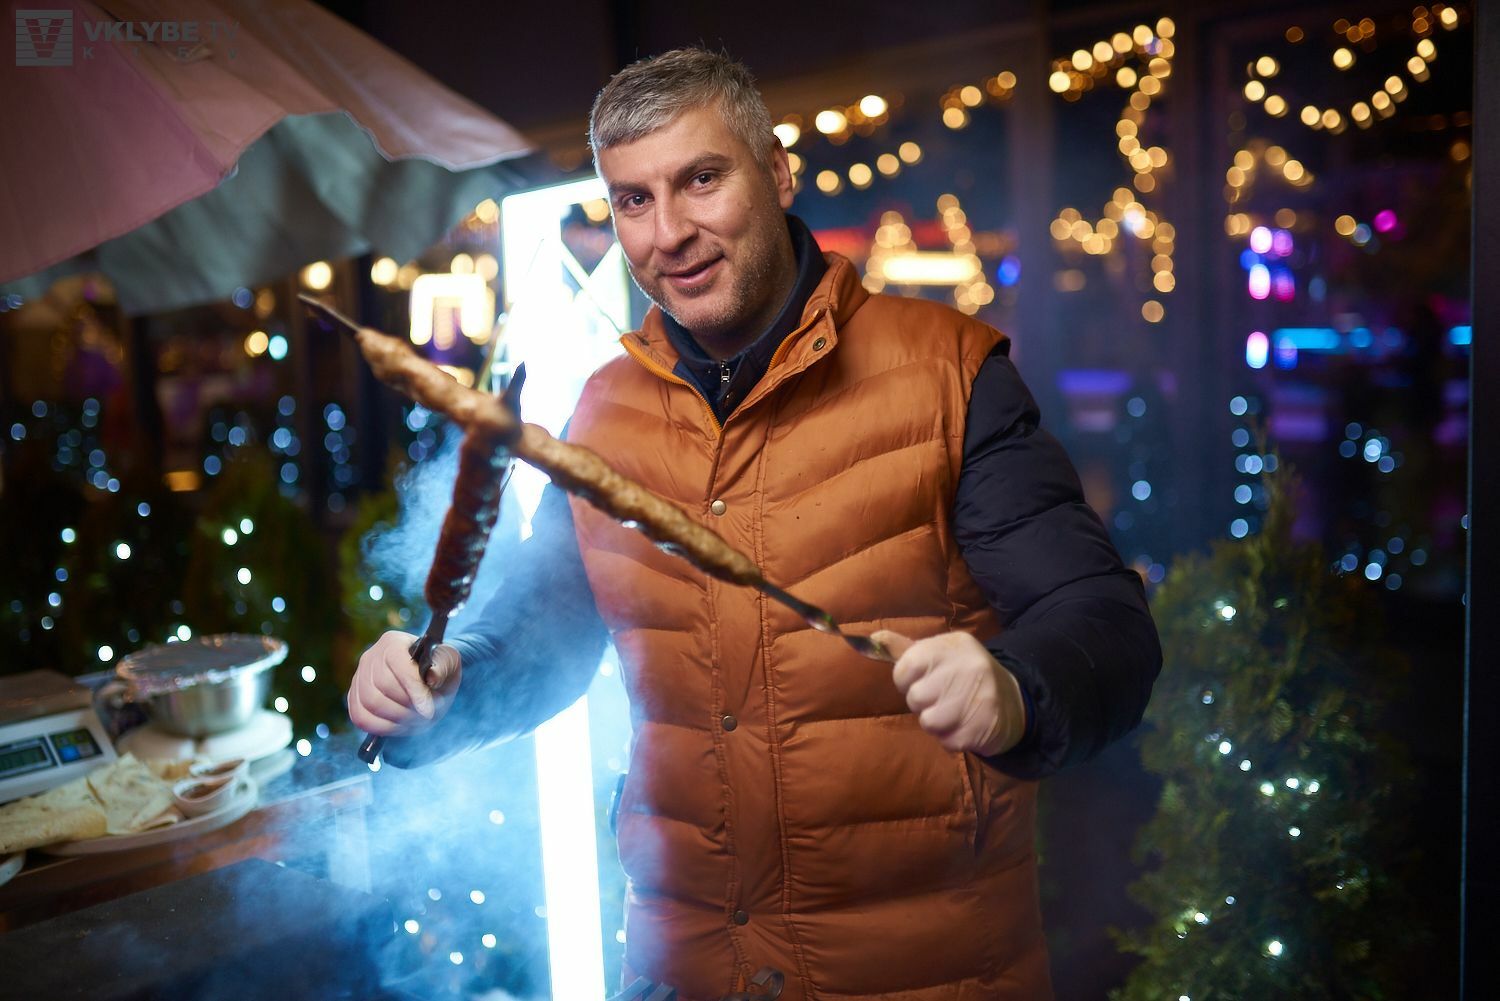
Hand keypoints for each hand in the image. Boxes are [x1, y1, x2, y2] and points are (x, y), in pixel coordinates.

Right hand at [347, 630, 461, 735]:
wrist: (427, 679)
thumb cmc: (438, 668)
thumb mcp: (449, 662)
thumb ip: (443, 666)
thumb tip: (432, 677)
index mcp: (394, 642)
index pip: (400, 667)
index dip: (415, 691)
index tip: (429, 710)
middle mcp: (371, 656)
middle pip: (383, 687)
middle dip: (408, 707)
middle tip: (427, 714)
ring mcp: (359, 677)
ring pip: (370, 704)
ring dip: (397, 719)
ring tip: (416, 719)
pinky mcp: (354, 697)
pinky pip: (360, 717)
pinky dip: (382, 727)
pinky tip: (399, 725)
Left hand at [873, 630, 1026, 756]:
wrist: (1013, 702)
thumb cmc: (962, 675)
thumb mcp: (938, 654)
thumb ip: (904, 649)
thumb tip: (872, 638)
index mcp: (953, 645)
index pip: (906, 667)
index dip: (906, 680)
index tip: (921, 680)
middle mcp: (968, 667)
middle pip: (916, 697)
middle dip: (923, 703)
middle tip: (942, 698)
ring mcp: (978, 698)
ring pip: (928, 722)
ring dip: (936, 723)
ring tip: (952, 712)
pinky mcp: (983, 727)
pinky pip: (946, 741)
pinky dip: (950, 738)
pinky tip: (964, 725)